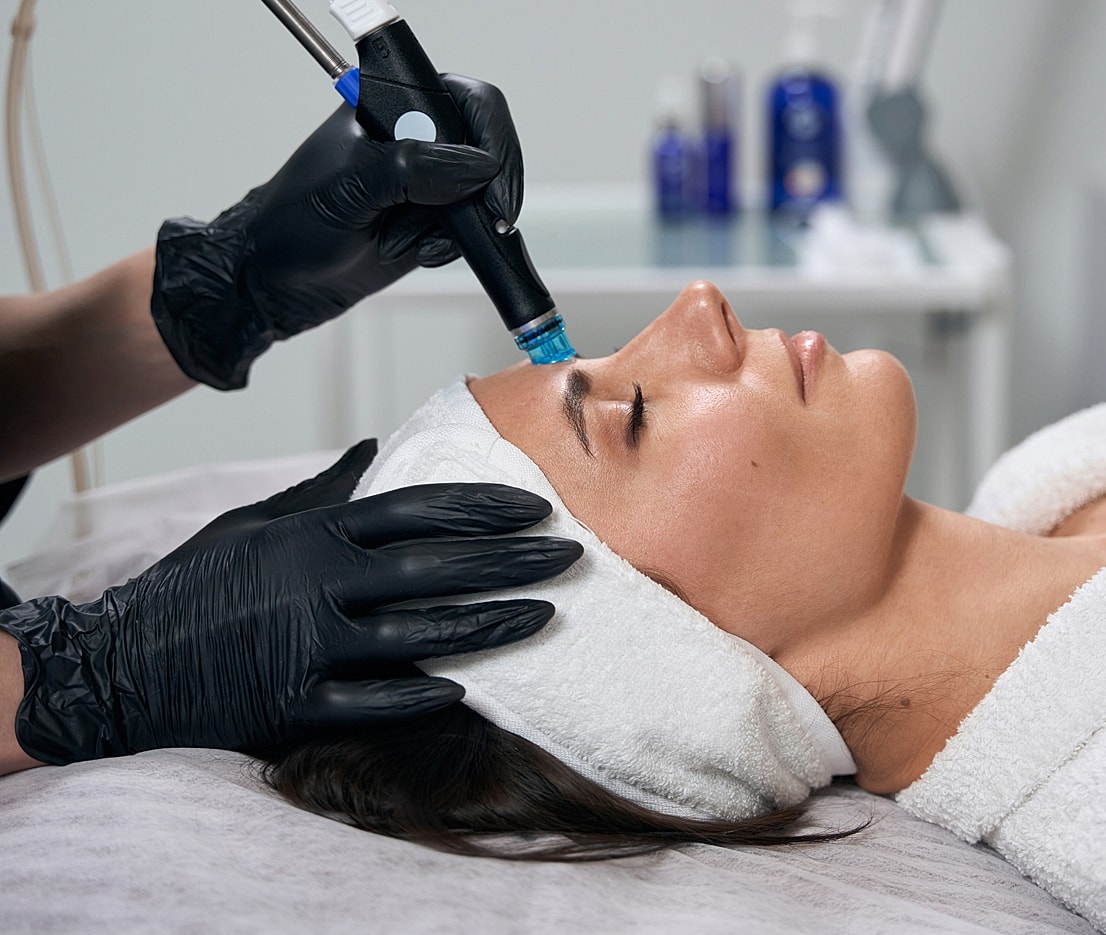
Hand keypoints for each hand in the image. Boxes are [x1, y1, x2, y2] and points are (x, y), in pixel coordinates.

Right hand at [0, 440, 580, 762]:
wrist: (118, 664)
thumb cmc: (194, 585)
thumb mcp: (253, 522)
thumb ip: (323, 491)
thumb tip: (377, 447)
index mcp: (313, 532)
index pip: (417, 510)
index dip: (483, 508)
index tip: (537, 509)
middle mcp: (316, 583)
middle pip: (435, 567)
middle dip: (510, 560)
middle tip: (570, 556)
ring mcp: (306, 645)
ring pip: (420, 634)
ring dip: (489, 624)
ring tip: (545, 614)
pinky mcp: (292, 704)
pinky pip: (370, 702)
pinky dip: (419, 696)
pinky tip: (469, 687)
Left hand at [150, 74, 523, 389]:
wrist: (278, 281)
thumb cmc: (293, 221)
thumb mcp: (352, 185)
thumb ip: (415, 168)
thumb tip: (479, 167)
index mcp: (391, 104)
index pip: (468, 99)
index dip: (490, 136)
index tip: (489, 180)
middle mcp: (415, 137)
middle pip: (487, 146)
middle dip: (483, 189)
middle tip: (484, 218)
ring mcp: (427, 181)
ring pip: (483, 192)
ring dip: (459, 223)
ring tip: (411, 238)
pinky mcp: (434, 220)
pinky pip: (471, 227)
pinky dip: (454, 245)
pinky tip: (418, 250)